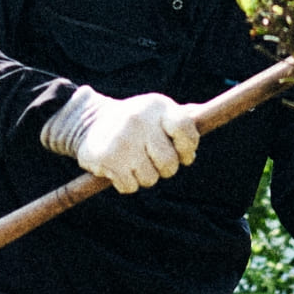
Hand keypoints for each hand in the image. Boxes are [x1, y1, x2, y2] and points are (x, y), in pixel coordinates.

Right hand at [40, 86, 198, 192]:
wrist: (87, 122)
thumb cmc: (134, 121)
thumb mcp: (157, 111)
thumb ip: (182, 116)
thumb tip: (206, 115)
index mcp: (158, 106)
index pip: (186, 129)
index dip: (189, 147)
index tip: (184, 153)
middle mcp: (140, 120)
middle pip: (170, 163)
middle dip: (166, 168)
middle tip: (153, 159)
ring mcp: (123, 140)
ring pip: (150, 179)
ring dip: (145, 176)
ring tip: (134, 161)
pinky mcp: (107, 158)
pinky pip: (130, 187)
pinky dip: (127, 183)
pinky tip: (119, 167)